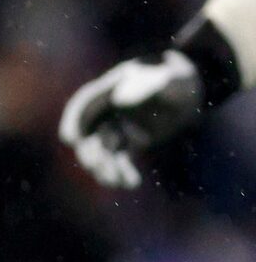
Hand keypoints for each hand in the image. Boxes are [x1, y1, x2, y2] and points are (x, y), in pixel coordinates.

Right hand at [60, 51, 203, 189]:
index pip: (83, 106)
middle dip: (90, 151)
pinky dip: (123, 172)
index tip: (70, 139)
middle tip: (97, 166)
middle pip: (88, 133)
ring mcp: (118, 127)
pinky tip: (131, 183)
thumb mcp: (170, 79)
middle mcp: (107, 111)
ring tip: (115, 182)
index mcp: (109, 90)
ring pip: (103, 151)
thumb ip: (149, 86)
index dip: (73, 122)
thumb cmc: (179, 78)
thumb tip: (119, 100)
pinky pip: (120, 160)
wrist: (191, 90)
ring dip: (105, 168)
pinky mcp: (131, 143)